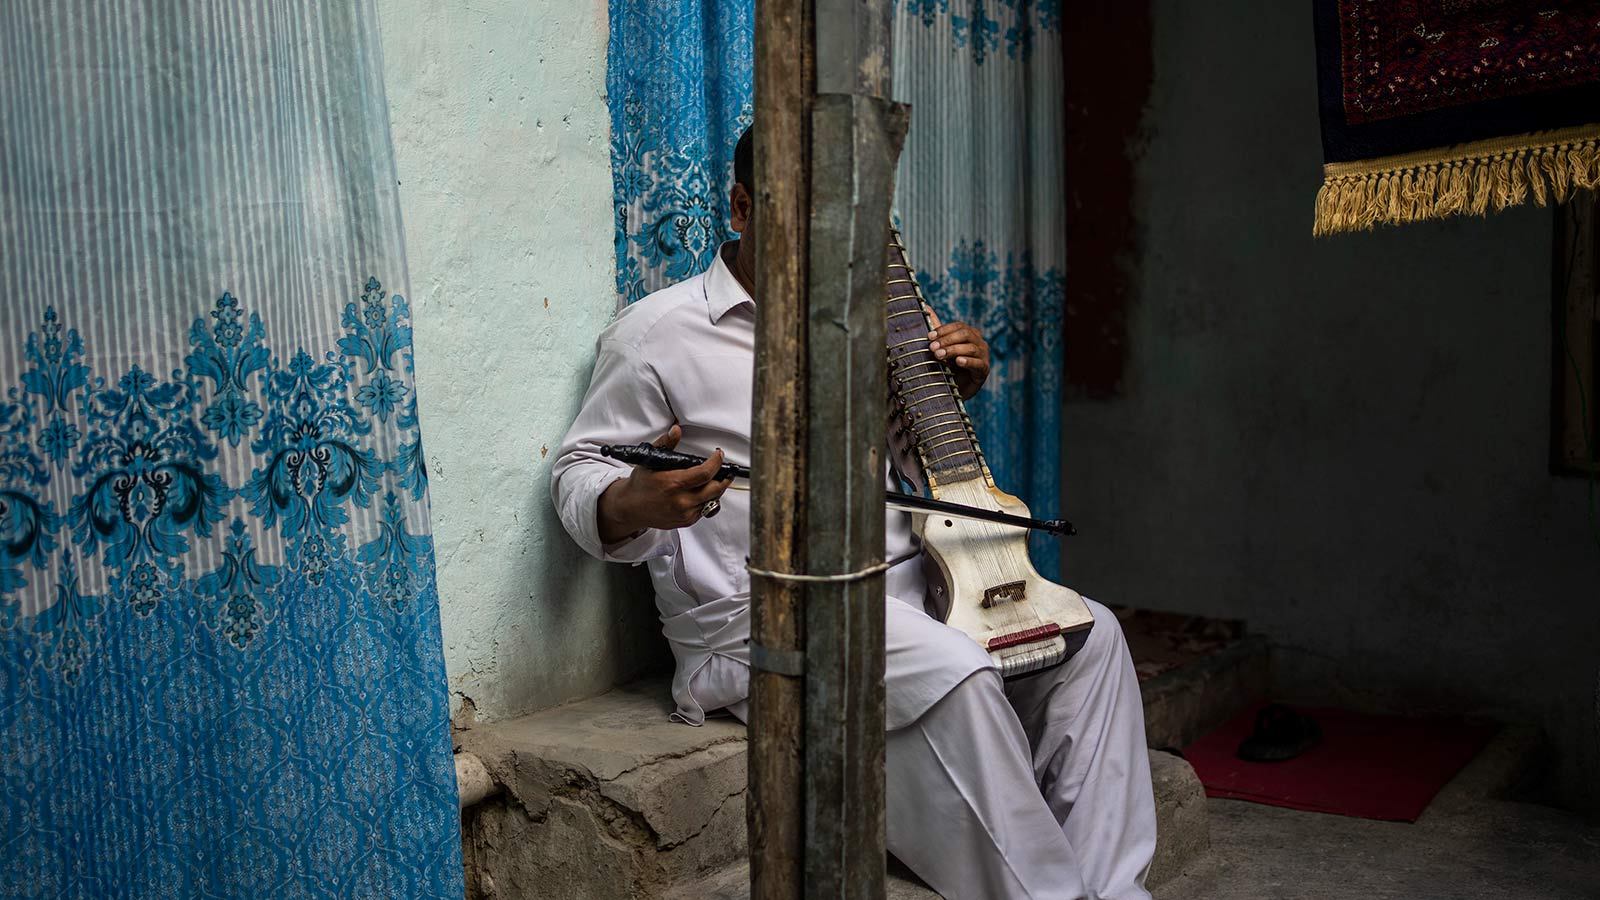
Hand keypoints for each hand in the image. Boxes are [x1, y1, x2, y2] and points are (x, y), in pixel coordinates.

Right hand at [596, 425, 733, 542]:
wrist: (630, 507)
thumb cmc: (640, 484)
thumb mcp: (649, 460)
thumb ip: (665, 444)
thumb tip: (675, 431)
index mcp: (672, 484)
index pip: (704, 473)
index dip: (716, 463)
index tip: (718, 455)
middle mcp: (680, 501)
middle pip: (715, 489)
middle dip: (723, 477)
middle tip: (724, 470)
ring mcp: (684, 513)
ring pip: (713, 501)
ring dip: (717, 489)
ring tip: (715, 479)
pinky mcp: (686, 521)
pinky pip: (705, 510)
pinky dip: (708, 500)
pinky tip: (703, 492)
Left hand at [925, 307, 990, 399]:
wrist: (957, 389)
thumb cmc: (949, 365)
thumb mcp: (942, 347)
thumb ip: (937, 329)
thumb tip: (926, 306)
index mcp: (969, 334)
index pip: (958, 326)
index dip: (943, 330)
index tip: (929, 337)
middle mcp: (979, 342)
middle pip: (965, 334)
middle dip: (947, 340)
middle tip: (932, 348)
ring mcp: (983, 355)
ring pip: (971, 348)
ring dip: (953, 350)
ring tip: (940, 355)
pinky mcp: (984, 370)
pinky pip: (978, 363)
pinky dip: (968, 361)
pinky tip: (958, 362)